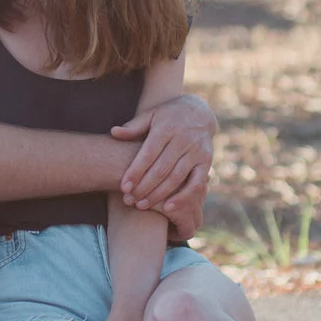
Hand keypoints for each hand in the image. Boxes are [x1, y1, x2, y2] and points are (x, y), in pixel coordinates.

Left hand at [113, 94, 213, 220]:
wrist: (199, 112)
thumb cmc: (167, 117)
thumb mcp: (151, 116)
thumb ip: (133, 127)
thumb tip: (114, 132)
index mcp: (166, 128)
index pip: (149, 153)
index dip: (136, 171)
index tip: (124, 187)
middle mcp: (183, 139)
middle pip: (161, 169)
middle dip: (144, 187)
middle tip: (130, 200)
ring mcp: (196, 151)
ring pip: (176, 178)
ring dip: (159, 195)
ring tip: (142, 205)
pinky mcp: (206, 162)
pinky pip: (196, 183)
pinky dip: (183, 197)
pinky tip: (168, 208)